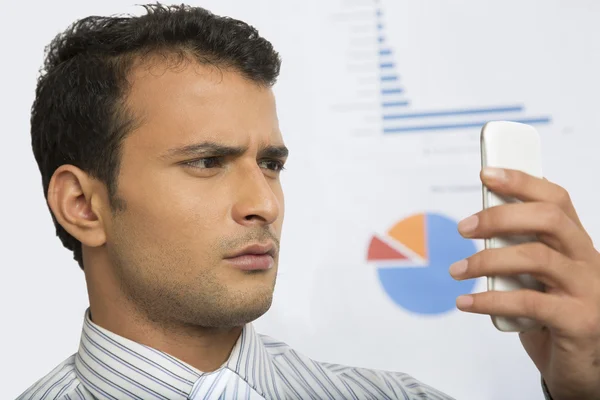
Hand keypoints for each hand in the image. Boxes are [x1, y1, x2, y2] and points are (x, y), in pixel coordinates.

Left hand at [449, 167, 599, 399]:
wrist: (584, 367)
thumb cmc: (553, 315)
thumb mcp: (534, 277)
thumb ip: (517, 250)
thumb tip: (479, 223)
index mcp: (575, 243)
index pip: (556, 198)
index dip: (522, 181)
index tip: (487, 174)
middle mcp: (587, 260)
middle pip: (548, 219)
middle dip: (500, 216)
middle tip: (464, 228)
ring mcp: (588, 291)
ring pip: (537, 258)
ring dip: (487, 260)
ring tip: (457, 271)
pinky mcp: (579, 322)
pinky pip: (530, 303)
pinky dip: (490, 300)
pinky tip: (466, 303)